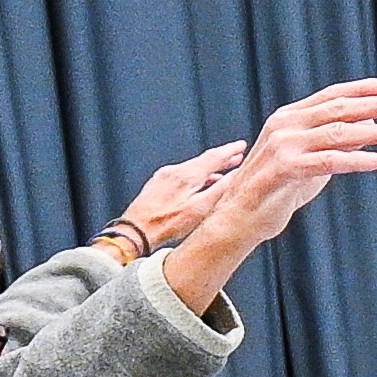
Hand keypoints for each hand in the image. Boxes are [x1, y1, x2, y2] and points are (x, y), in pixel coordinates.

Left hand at [114, 140, 244, 253]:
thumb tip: (235, 178)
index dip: (230, 151)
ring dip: (208, 169)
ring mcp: (164, 177)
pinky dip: (194, 177)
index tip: (241, 146)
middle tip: (235, 156)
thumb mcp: (199, 209)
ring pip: (192, 168)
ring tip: (221, 173)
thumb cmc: (166, 224)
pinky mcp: (157, 184)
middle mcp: (175, 171)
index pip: (214, 157)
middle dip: (221, 158)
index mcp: (187, 175)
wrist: (135, 230)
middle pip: (203, 160)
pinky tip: (198, 186)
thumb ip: (219, 191)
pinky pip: (181, 175)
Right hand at [196, 79, 376, 254]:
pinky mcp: (284, 169)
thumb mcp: (314, 161)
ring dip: (376, 132)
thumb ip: (338, 142)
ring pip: (338, 132)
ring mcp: (283, 145)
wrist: (241, 216)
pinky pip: (327, 161)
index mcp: (290, 117)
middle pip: (339, 108)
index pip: (333, 95)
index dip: (363, 89)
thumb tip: (373, 126)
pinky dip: (355, 159)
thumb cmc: (279, 189)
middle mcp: (286, 125)